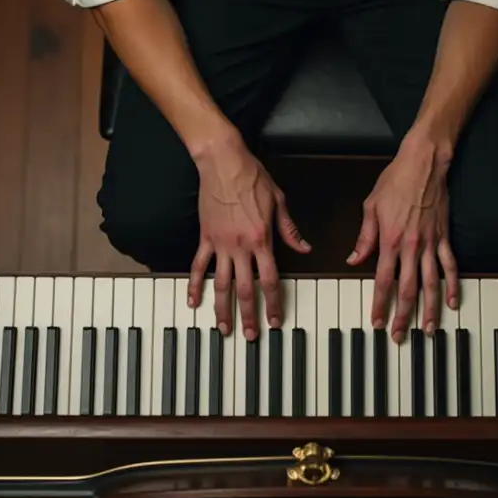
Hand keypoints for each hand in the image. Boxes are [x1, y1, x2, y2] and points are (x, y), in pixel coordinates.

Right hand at [188, 136, 309, 339]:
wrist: (223, 162)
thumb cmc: (252, 177)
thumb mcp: (279, 201)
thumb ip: (290, 229)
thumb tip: (304, 248)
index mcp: (262, 239)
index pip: (270, 280)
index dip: (274, 303)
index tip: (276, 319)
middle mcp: (241, 246)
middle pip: (245, 289)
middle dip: (249, 315)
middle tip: (251, 336)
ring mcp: (220, 243)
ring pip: (221, 283)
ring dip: (222, 309)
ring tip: (223, 328)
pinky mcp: (205, 237)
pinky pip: (198, 265)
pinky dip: (194, 284)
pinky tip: (192, 301)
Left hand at [346, 135, 458, 341]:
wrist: (423, 164)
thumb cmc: (395, 182)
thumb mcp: (370, 207)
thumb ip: (364, 238)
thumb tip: (353, 259)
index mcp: (390, 240)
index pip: (382, 280)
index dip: (379, 304)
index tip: (375, 321)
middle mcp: (411, 246)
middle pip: (407, 289)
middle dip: (403, 316)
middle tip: (399, 336)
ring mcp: (430, 243)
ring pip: (431, 283)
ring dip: (430, 309)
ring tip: (428, 330)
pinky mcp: (444, 237)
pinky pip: (450, 266)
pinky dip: (454, 285)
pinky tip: (453, 302)